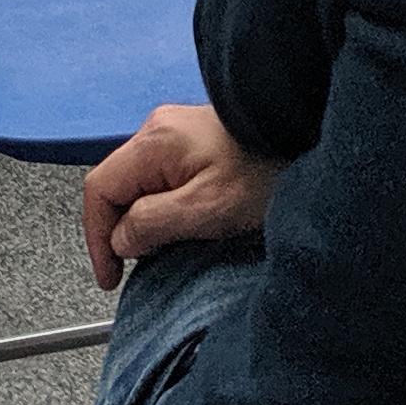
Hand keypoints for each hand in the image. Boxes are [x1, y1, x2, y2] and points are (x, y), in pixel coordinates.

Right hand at [84, 106, 283, 290]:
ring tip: (165, 248)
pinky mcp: (193, 141)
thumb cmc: (266, 169)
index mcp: (153, 142)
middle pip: (116, 185)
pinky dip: (159, 206)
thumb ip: (153, 223)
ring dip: (142, 220)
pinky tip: (182, 224)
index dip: (97, 237)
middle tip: (141, 264)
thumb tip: (120, 239)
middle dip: (119, 230)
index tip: (110, 275)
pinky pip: (159, 178)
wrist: (308, 136)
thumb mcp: (207, 208)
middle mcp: (157, 130)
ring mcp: (174, 132)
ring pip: (137, 183)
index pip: (99, 189)